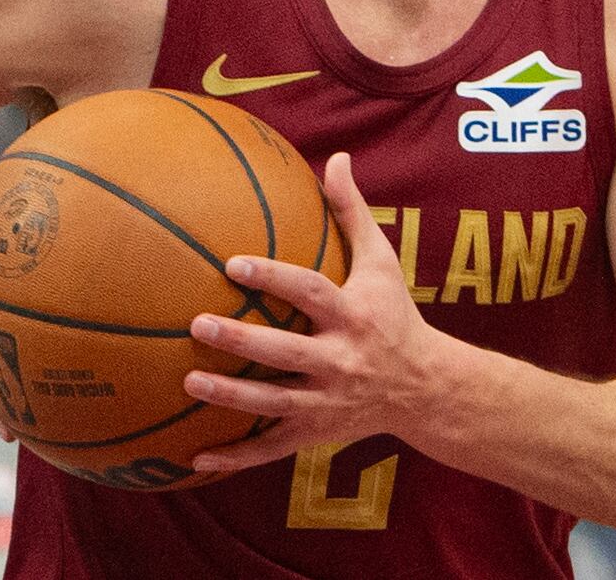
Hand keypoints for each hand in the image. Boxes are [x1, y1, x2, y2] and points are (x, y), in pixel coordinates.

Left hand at [180, 153, 450, 474]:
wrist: (427, 390)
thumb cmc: (394, 315)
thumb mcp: (381, 263)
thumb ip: (353, 212)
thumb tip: (337, 157)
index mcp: (354, 317)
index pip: (312, 293)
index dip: (274, 277)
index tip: (233, 263)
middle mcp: (341, 362)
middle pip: (288, 353)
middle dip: (243, 341)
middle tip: (198, 323)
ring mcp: (327, 403)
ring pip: (274, 404)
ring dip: (231, 397)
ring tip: (188, 381)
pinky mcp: (316, 433)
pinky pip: (271, 449)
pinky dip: (235, 457)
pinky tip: (195, 458)